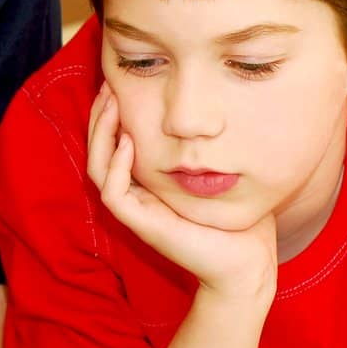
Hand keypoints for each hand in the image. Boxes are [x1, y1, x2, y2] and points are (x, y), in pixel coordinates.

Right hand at [88, 83, 277, 300]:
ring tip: (111, 104)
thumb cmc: (242, 221)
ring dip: (100, 134)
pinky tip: (128, 141)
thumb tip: (218, 110)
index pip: (116, 144)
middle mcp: (137, 195)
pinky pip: (113, 192)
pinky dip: (116, 165)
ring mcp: (136, 211)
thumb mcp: (225, 172)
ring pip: (98, 167)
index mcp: (149, 185)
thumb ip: (211, 147)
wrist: (248, 264)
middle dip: (100, 116)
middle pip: (99, 150)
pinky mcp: (141, 225)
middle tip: (108, 84)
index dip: (113, 115)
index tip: (122, 83)